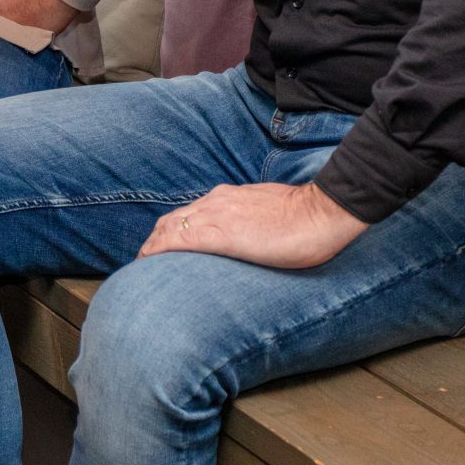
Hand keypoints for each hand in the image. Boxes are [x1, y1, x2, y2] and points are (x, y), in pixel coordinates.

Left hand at [137, 182, 368, 269]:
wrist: (322, 212)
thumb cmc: (306, 218)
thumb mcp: (271, 215)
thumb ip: (252, 221)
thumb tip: (250, 237)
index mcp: (229, 198)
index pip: (188, 213)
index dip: (169, 231)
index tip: (160, 249)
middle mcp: (217, 202)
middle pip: (172, 220)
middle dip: (154, 241)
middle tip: (145, 262)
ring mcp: (217, 215)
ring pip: (169, 228)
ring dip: (152, 247)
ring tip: (142, 267)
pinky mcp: (221, 233)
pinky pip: (178, 240)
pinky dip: (159, 250)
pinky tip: (149, 263)